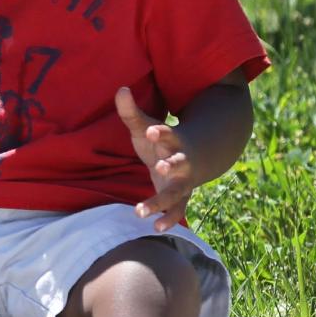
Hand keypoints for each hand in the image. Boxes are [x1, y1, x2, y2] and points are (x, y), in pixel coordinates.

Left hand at [115, 87, 195, 232]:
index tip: (151, 129)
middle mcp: (181, 162)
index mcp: (173, 141)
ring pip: (175, 193)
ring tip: (140, 211)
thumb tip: (120, 88)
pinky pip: (177, 210)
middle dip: (171, 164)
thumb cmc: (162, 141)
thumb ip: (131, 112)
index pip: (167, 134)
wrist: (196, 158)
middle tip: (160, 166)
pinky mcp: (180, 197)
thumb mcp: (146, 126)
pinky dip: (168, 219)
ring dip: (160, 201)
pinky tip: (155, 228)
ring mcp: (183, 181)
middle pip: (178, 163)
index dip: (160, 132)